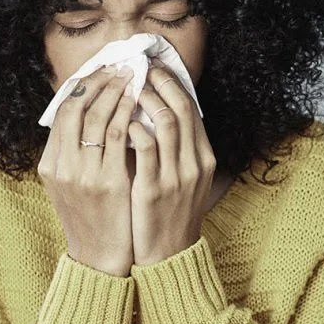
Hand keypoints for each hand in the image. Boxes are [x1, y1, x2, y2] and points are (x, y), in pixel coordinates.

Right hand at [37, 65, 135, 276]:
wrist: (99, 259)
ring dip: (115, 91)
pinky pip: (116, 136)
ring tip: (132, 76)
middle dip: (99, 82)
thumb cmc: (92, 219)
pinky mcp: (107, 182)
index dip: (82, 86)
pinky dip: (127, 113)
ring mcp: (82, 174)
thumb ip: (75, 154)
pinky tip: (139, 103)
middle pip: (75, 108)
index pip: (62, 112)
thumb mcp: (72, 185)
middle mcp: (62, 167)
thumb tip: (92, 115)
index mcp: (51, 165)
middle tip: (119, 66)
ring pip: (95, 117)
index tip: (102, 71)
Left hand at [127, 64, 217, 265]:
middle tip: (138, 68)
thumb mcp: (185, 179)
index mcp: (203, 157)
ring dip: (145, 100)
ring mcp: (176, 177)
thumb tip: (159, 113)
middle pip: (181, 108)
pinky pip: (144, 149)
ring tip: (127, 89)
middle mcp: (194, 163)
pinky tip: (120, 123)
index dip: (172, 83)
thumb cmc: (170, 213)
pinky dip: (133, 129)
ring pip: (166, 122)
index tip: (153, 68)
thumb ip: (177, 149)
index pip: (191, 108)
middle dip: (159, 82)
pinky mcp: (153, 190)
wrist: (168, 255)